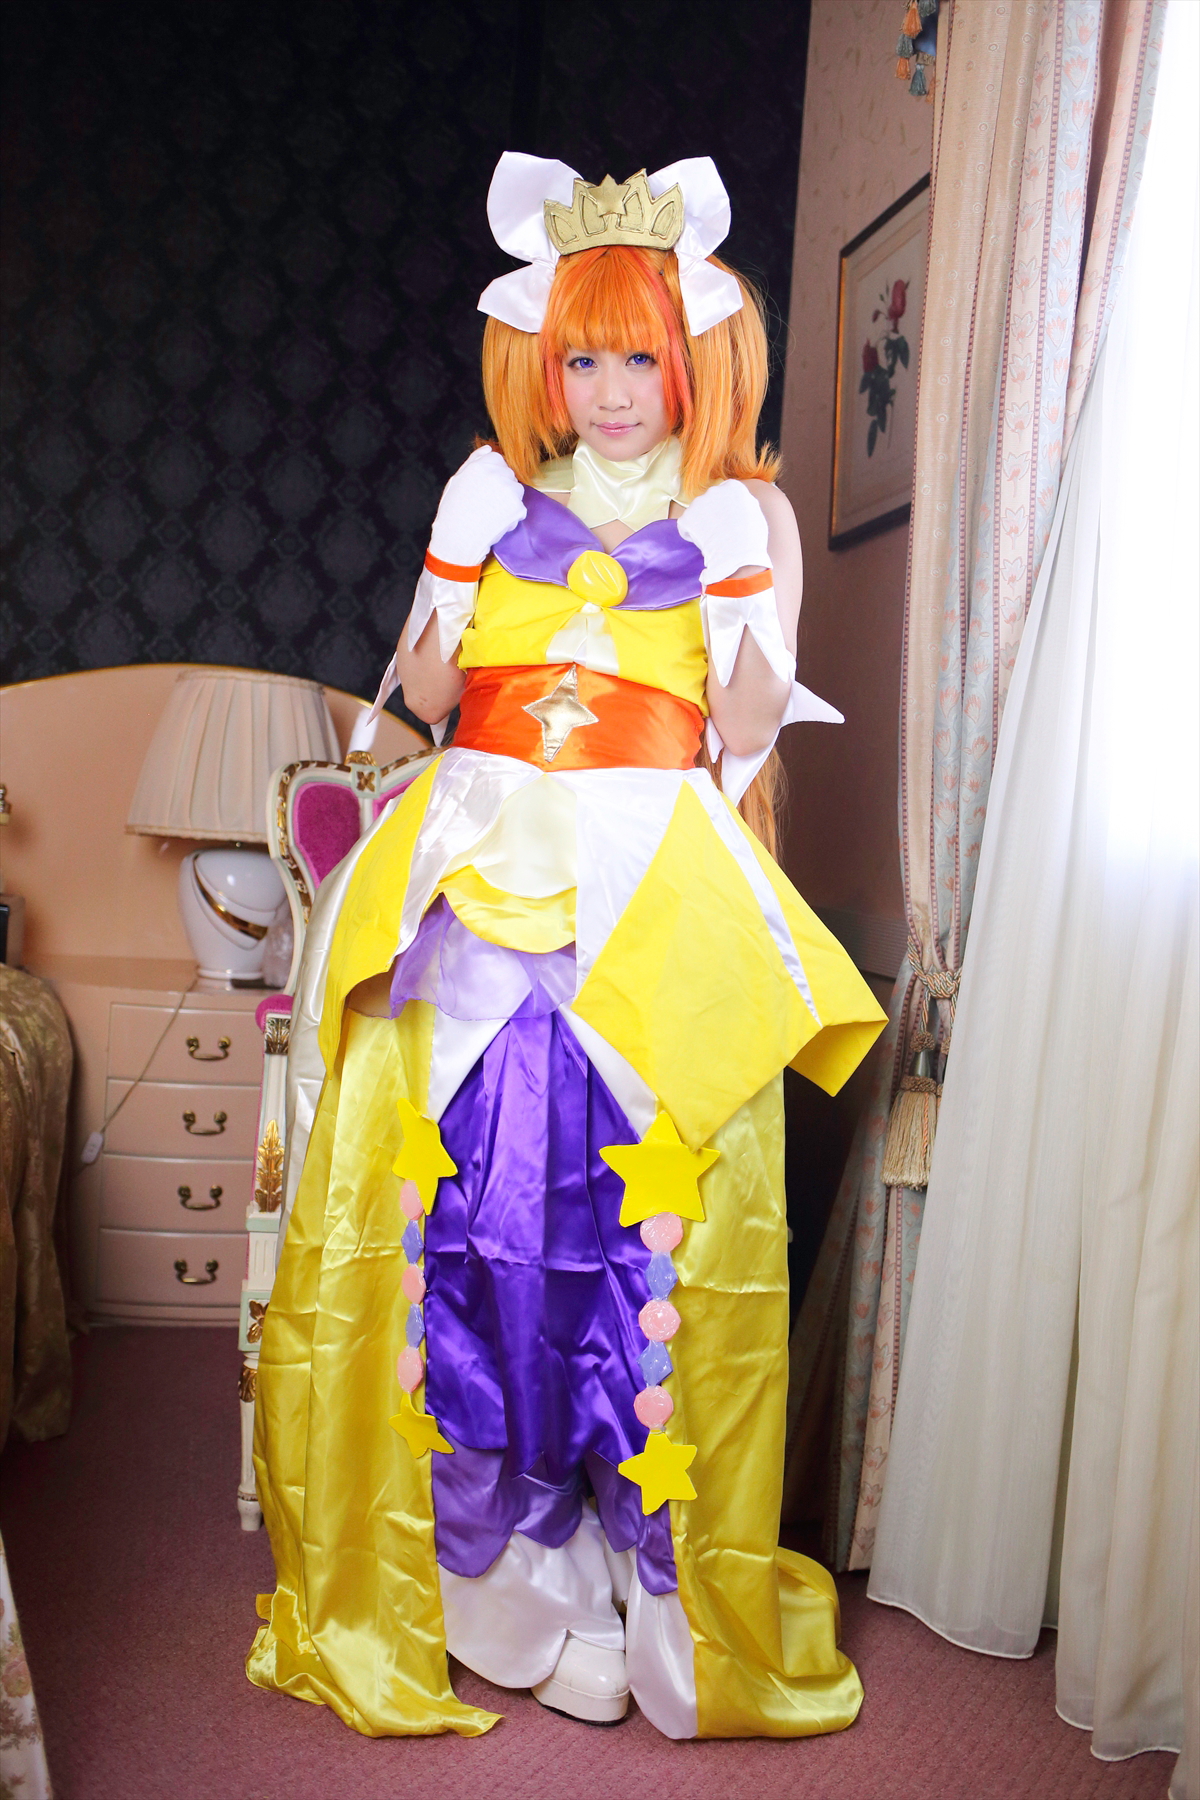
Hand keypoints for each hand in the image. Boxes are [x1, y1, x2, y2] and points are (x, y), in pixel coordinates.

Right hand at [427, 445, 526, 569]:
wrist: (458, 538)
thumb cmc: (453, 511)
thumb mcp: (457, 480)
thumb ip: (474, 461)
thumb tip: (488, 448)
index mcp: (481, 464)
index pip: (498, 459)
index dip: (493, 474)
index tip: (485, 487)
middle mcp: (497, 473)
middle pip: (508, 475)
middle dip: (501, 487)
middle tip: (487, 503)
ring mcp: (509, 490)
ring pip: (516, 490)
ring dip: (508, 500)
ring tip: (491, 512)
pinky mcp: (518, 507)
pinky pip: (519, 509)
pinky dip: (511, 517)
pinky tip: (496, 522)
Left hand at [678, 479, 769, 582]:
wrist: (737, 554)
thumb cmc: (752, 538)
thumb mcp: (755, 513)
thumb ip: (744, 503)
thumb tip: (738, 504)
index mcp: (733, 487)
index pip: (725, 492)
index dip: (725, 508)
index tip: (728, 519)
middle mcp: (714, 490)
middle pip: (709, 501)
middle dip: (711, 513)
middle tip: (719, 530)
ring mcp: (698, 503)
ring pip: (696, 513)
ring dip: (700, 523)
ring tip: (712, 538)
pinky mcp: (687, 517)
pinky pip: (686, 526)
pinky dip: (691, 535)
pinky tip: (702, 543)